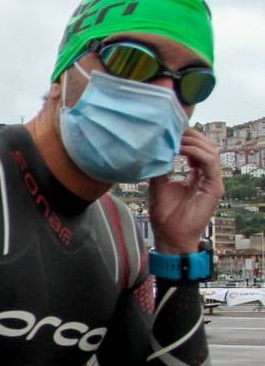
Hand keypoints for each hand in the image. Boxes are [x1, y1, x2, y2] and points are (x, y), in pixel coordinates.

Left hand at [149, 129, 223, 254]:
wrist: (169, 235)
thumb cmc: (164, 214)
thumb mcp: (157, 184)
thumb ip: (160, 168)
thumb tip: (152, 150)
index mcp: (195, 174)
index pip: (197, 149)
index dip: (187, 138)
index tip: (172, 131)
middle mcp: (206, 176)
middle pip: (207, 147)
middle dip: (192, 136)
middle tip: (175, 130)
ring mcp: (212, 182)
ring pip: (211, 152)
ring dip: (194, 142)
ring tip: (177, 138)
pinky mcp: (214, 188)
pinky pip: (210, 164)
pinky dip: (197, 153)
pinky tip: (182, 149)